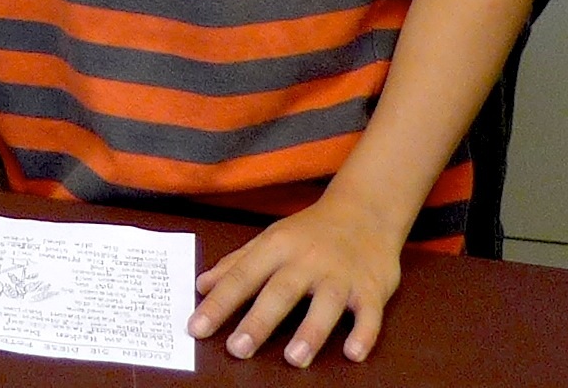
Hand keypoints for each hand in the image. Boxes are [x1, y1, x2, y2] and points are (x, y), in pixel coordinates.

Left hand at [191, 194, 405, 365]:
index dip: (219, 304)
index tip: (196, 328)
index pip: (242, 277)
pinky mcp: (371, 287)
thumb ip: (237, 264)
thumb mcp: (270, 240)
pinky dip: (364, 333)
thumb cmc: (310, 231)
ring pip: (327, 303)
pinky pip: (370, 312)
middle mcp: (308, 260)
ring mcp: (341, 274)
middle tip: (238, 349)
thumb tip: (201, 286)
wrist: (365, 209)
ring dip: (311, 331)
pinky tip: (353, 353)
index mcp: (277, 247)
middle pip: (281, 291)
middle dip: (259, 321)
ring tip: (294, 358)